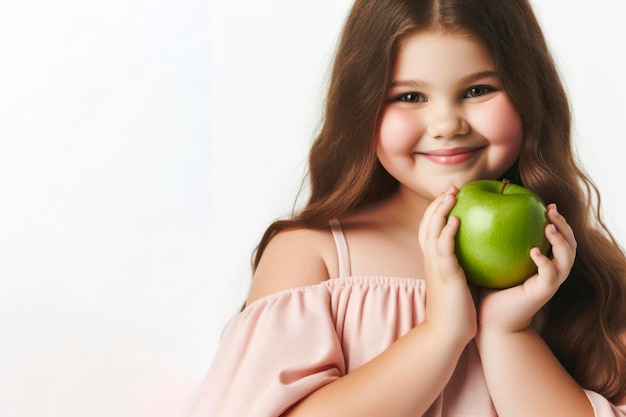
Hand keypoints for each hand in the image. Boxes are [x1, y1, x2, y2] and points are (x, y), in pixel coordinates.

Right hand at [419, 187, 476, 344]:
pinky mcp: (445, 276)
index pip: (430, 228)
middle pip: (428, 224)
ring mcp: (435, 266)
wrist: (446, 334)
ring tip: (452, 195)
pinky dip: (447, 233)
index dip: (438, 210)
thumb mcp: (457, 282)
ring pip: (432, 232)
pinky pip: (443, 250)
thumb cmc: (456, 310)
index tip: (452, 195)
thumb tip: (479, 252)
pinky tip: (455, 220)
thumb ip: (462, 265)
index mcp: (433, 260)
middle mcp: (430, 259)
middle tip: (453, 188)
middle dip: (438, 203)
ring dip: (440, 211)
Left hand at [478, 204, 575, 331]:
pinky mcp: (541, 294)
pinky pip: (550, 276)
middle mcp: (550, 270)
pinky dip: (545, 262)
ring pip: (567, 259)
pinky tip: (534, 252)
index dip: (557, 220)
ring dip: (561, 241)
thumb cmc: (488, 287)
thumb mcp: (491, 259)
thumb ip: (492, 239)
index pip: (558, 236)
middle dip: (564, 225)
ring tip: (548, 227)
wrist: (489, 319)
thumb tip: (479, 212)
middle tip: (551, 209)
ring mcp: (548, 283)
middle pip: (570, 244)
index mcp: (542, 261)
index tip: (545, 203)